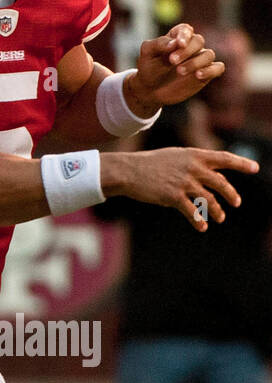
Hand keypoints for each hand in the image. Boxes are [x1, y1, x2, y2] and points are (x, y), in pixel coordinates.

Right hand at [102, 146, 258, 231]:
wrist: (128, 171)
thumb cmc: (151, 164)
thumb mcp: (176, 157)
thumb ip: (195, 164)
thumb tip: (215, 176)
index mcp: (193, 155)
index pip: (224, 158)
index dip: (241, 164)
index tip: (255, 168)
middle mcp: (192, 168)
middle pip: (220, 183)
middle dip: (231, 195)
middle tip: (236, 203)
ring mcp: (183, 182)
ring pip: (209, 200)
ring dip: (217, 211)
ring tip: (220, 218)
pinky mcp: (173, 197)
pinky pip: (192, 212)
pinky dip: (199, 221)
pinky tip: (202, 227)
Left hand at [126, 24, 223, 114]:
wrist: (150, 89)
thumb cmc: (148, 67)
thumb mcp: (147, 53)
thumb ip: (159, 44)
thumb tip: (175, 43)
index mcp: (177, 36)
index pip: (186, 30)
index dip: (184, 35)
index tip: (179, 43)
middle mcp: (191, 46)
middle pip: (198, 41)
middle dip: (186, 51)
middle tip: (172, 61)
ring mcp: (200, 59)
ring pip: (208, 54)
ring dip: (195, 62)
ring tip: (180, 71)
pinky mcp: (206, 74)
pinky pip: (218, 68)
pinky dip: (211, 70)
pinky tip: (198, 75)